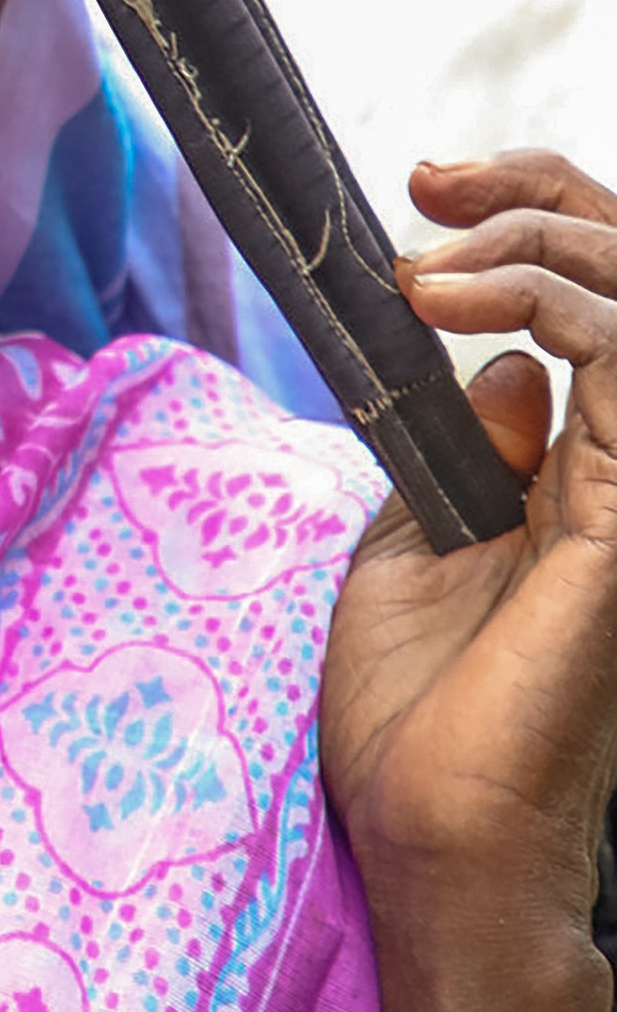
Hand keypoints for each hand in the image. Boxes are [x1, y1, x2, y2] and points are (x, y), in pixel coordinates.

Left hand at [321, 150, 616, 938]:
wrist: (434, 832)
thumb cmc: (414, 715)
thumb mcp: (414, 544)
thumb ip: (458, 449)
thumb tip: (498, 360)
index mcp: (585, 471)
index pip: (600, 301)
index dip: (533, 215)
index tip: (431, 186)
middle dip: (541, 191)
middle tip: (434, 179)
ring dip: (538, 236)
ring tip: (434, 255)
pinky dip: (547, 297)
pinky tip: (456, 300)